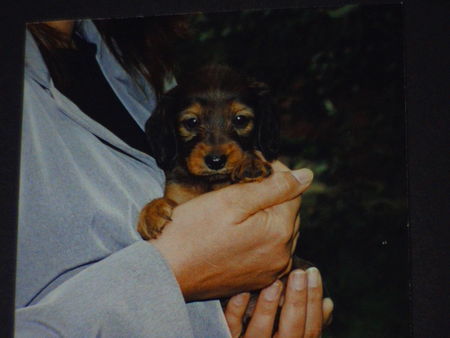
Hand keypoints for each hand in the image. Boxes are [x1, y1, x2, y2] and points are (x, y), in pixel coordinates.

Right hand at [150, 161, 312, 300]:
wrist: (166, 271)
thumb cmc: (193, 232)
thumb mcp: (232, 200)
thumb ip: (274, 186)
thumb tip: (307, 176)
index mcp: (279, 232)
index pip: (293, 191)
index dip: (274, 173)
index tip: (251, 165)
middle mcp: (281, 256)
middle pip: (287, 212)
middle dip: (270, 195)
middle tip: (240, 185)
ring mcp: (269, 272)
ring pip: (278, 231)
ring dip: (264, 215)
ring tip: (236, 207)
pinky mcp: (256, 280)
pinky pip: (268, 250)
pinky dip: (258, 235)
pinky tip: (235, 230)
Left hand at [225, 268, 333, 337]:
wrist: (225, 337)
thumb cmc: (266, 333)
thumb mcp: (289, 331)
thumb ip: (305, 320)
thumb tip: (327, 303)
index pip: (311, 330)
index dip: (314, 303)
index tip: (312, 272)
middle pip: (291, 331)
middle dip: (297, 301)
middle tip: (299, 272)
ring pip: (260, 333)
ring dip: (268, 306)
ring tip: (275, 281)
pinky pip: (230, 328)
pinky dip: (237, 310)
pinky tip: (242, 291)